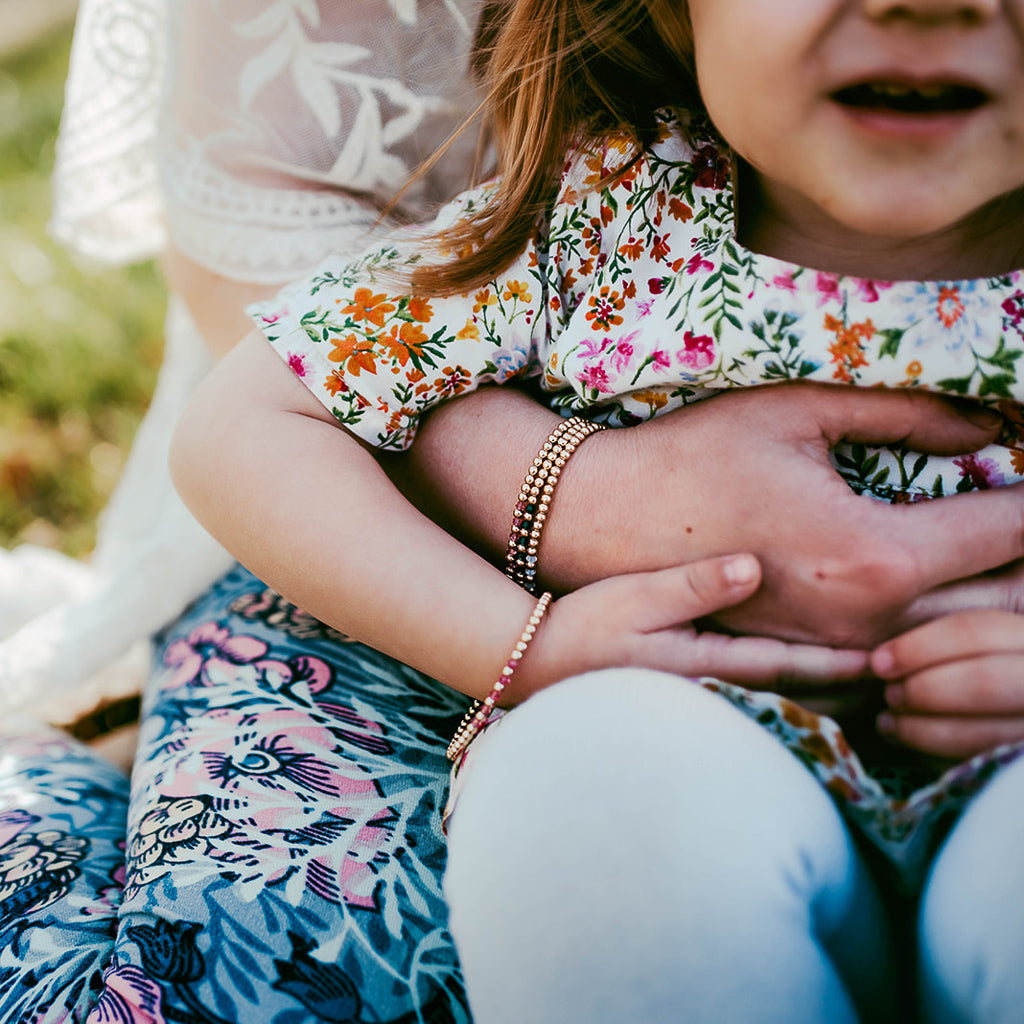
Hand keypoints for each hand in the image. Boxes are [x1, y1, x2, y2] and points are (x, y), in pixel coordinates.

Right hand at [514, 553, 869, 700]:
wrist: (535, 662)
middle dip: (843, 689)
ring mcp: (701, 697)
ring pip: (777, 699)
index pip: (789, 668)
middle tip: (894, 678)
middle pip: (793, 694)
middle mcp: (712, 689)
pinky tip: (803, 684)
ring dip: (822, 694)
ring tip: (865, 684)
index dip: (839, 665)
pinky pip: (752, 694)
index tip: (885, 661)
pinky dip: (787, 690)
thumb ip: (693, 584)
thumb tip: (753, 568)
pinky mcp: (688, 693)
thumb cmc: (581, 627)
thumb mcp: (632, 594)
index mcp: (705, 664)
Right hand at [570, 383, 1023, 647]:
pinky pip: (906, 653)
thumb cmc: (694, 457)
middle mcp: (867, 618)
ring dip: (996, 602)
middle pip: (1003, 607)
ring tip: (1003, 558)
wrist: (606, 522)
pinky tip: (947, 594)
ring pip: (961, 642)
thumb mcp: (798, 411)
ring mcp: (839, 649)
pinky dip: (942, 626)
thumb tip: (989, 427)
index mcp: (873, 552)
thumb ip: (906, 413)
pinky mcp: (812, 657)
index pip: (1008, 530)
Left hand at [871, 610, 1023, 758]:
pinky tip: (910, 745)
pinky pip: (979, 762)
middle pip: (985, 681)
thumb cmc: (973, 667)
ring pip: (984, 732)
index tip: (878, 662)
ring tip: (888, 723)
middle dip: (925, 690)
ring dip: (923, 730)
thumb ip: (943, 639)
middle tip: (890, 695)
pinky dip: (938, 756)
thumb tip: (882, 657)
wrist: (1005, 705)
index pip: (975, 630)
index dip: (919, 647)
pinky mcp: (1020, 759)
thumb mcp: (971, 642)